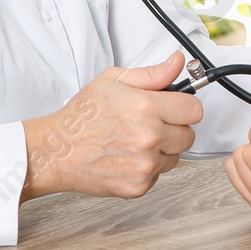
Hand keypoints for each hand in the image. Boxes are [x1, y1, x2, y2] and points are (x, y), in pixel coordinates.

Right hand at [20, 51, 202, 200]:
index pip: (194, 109)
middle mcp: (149, 138)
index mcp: (146, 108)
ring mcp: (144, 165)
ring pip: (175, 156)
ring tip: (135, 140)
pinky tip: (127, 157)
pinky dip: (148, 167)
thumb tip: (177, 62)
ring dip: (162, 149)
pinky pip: (159, 174)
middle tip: (151, 123)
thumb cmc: (82, 116)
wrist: (56, 151)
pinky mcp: (138, 186)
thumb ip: (152, 74)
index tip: (174, 107)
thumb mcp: (114, 81)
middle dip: (174, 128)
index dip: (184, 106)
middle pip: (189, 135)